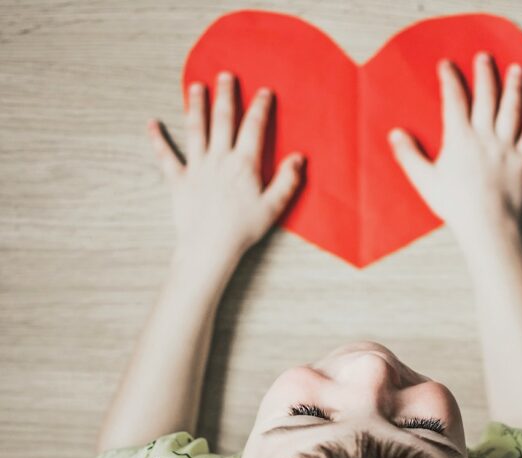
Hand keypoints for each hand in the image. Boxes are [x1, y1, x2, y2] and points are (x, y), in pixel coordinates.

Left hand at [147, 71, 304, 282]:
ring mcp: (197, 167)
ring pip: (195, 129)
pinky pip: (166, 156)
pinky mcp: (179, 180)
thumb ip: (287, 180)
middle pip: (222, 119)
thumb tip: (299, 158)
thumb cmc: (243, 229)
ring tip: (196, 87)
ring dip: (195, 106)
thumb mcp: (273, 207)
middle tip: (225, 76)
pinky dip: (157, 139)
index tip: (264, 92)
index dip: (260, 107)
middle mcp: (219, 159)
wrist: (211, 246)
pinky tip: (151, 124)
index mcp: (244, 164)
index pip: (254, 127)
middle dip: (225, 95)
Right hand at [387, 52, 521, 237]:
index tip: (447, 65)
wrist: (487, 224)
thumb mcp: (425, 181)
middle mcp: (485, 136)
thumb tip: (395, 134)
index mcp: (459, 139)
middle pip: (486, 97)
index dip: (450, 80)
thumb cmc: (454, 205)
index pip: (454, 100)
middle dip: (485, 74)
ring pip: (512, 109)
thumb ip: (409, 155)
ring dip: (515, 87)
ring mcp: (507, 146)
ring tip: (517, 70)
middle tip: (485, 57)